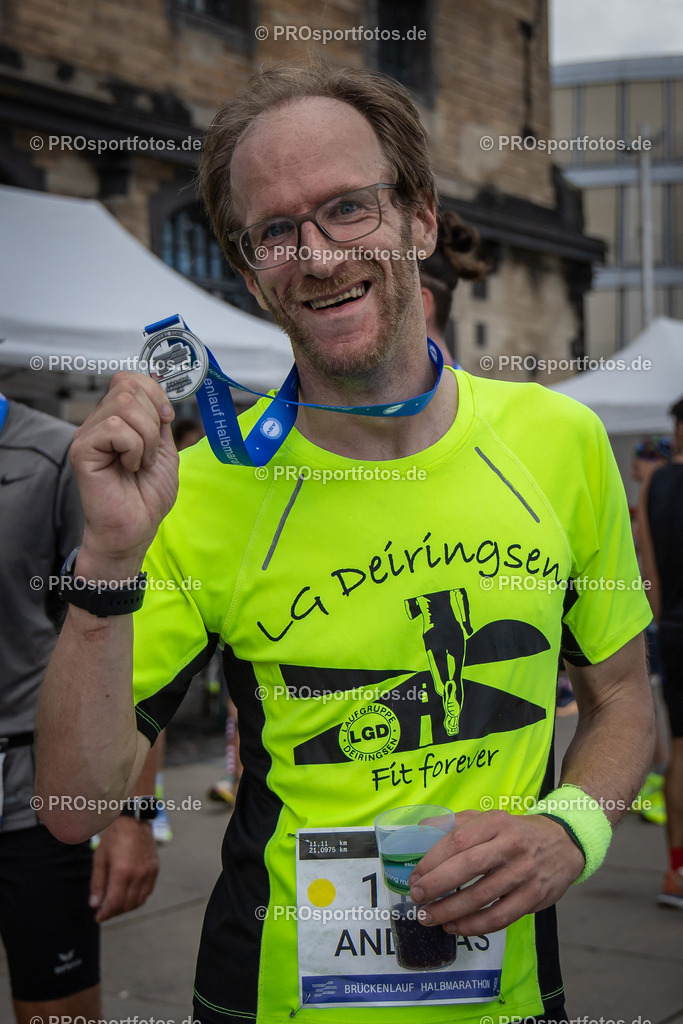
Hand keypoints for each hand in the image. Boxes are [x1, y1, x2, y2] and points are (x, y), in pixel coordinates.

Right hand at [70, 373, 178, 571]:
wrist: (135, 528)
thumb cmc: (146, 496)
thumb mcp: (164, 450)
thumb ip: (159, 420)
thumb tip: (159, 391)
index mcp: (118, 420)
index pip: (129, 379)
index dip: (154, 392)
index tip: (166, 419)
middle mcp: (100, 422)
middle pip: (128, 386)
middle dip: (153, 418)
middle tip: (151, 451)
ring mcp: (89, 434)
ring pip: (124, 404)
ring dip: (146, 436)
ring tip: (141, 462)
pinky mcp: (82, 449)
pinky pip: (116, 428)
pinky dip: (133, 448)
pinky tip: (129, 467)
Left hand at [89, 814, 159, 921]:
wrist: (134, 820)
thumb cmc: (115, 836)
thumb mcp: (100, 858)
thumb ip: (98, 883)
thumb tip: (95, 904)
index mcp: (122, 872)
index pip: (115, 904)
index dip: (106, 914)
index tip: (98, 917)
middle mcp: (138, 875)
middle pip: (127, 905)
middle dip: (114, 912)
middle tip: (105, 911)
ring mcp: (149, 872)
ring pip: (139, 901)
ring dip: (127, 907)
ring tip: (116, 904)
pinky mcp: (155, 869)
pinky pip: (148, 891)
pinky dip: (138, 898)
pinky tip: (129, 894)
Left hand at [408, 809, 584, 935]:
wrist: (564, 844)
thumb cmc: (516, 832)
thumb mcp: (490, 818)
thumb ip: (457, 823)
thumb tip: (422, 830)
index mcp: (496, 822)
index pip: (458, 839)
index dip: (433, 859)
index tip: (415, 875)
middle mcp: (511, 846)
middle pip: (468, 867)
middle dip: (437, 885)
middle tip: (416, 897)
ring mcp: (524, 873)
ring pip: (482, 896)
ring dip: (450, 910)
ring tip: (428, 917)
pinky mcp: (533, 897)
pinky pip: (499, 917)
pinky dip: (473, 925)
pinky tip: (454, 926)